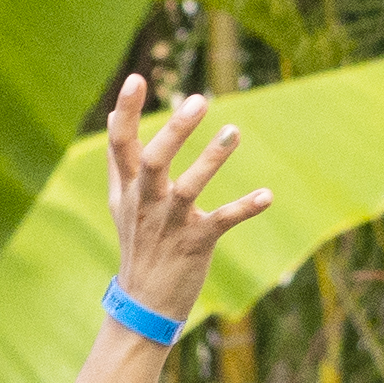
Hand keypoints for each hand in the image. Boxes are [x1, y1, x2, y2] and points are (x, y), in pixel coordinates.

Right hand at [102, 78, 272, 327]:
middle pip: (154, 160)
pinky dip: (244, 208)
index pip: (121, 144)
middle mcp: (146, 203)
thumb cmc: (138, 244)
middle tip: (199, 100)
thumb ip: (120, 160)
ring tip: (234, 131)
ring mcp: (171, 224)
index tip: (137, 78)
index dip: (128, 111)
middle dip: (175, 130)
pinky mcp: (196, 243)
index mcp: (129, 189)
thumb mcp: (122, 202)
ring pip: (189, 188)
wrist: (144, 304)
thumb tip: (116, 116)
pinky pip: (222, 222)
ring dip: (212, 160)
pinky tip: (267, 196)